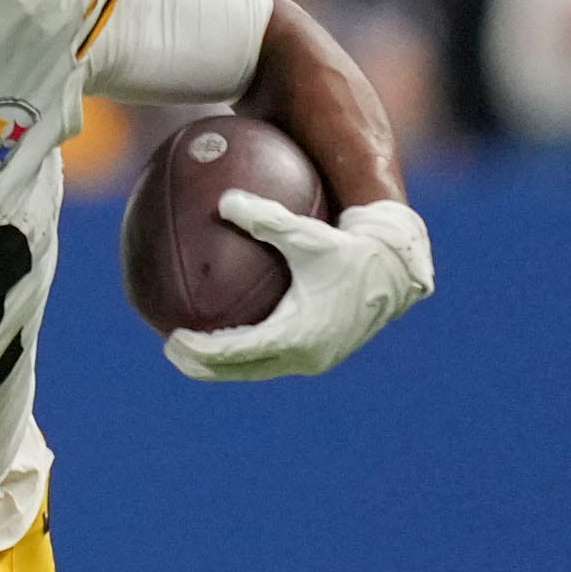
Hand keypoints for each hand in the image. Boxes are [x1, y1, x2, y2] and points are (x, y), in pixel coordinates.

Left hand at [164, 195, 432, 382]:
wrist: (400, 269)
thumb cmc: (353, 248)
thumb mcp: (309, 234)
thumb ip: (266, 219)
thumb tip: (224, 200)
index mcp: (299, 334)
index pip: (235, 352)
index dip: (199, 350)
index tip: (171, 338)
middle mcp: (305, 355)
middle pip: (238, 371)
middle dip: (200, 364)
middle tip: (170, 348)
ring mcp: (313, 359)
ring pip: (254, 369)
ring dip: (220, 363)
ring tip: (188, 348)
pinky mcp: (319, 354)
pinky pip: (270, 359)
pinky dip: (244, 353)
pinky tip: (225, 333)